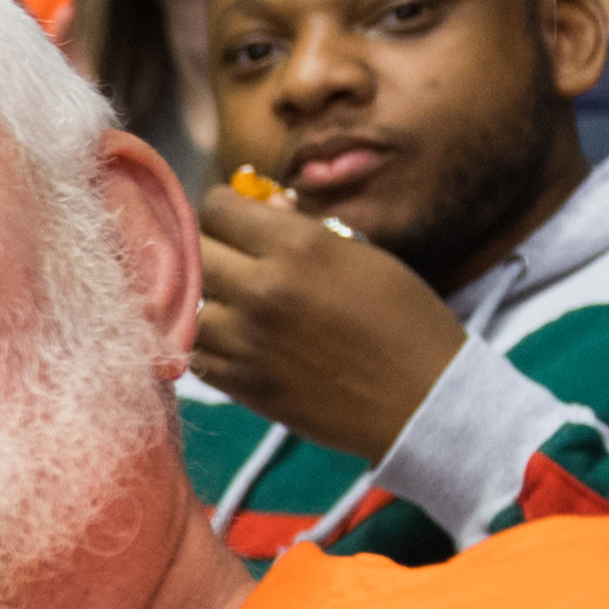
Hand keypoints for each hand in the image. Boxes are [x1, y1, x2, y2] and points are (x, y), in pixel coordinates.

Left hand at [193, 184, 468, 462]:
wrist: (421, 400)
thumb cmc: (405, 320)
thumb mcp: (364, 256)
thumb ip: (304, 230)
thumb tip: (263, 208)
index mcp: (298, 247)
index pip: (218, 208)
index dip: (223, 209)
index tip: (233, 218)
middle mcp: (263, 288)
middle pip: (195, 251)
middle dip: (208, 248)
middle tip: (227, 256)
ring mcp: (246, 340)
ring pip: (187, 304)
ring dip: (203, 298)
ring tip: (230, 300)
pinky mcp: (240, 383)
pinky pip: (195, 352)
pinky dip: (205, 342)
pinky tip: (230, 337)